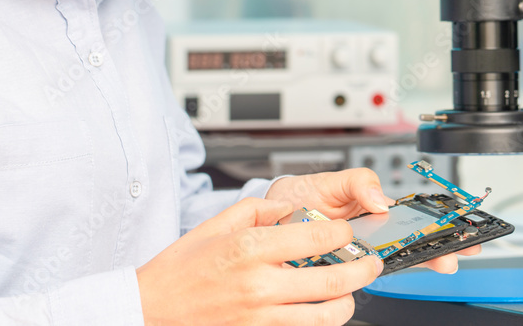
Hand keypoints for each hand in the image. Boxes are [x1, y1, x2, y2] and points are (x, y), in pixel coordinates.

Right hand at [136, 197, 382, 325]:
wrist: (152, 310)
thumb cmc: (179, 270)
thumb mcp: (214, 225)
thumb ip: (257, 209)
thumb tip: (289, 208)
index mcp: (251, 247)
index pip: (319, 238)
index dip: (344, 235)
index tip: (347, 234)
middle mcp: (260, 284)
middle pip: (333, 279)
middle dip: (363, 269)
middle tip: (370, 263)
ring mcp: (261, 316)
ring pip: (326, 315)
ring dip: (348, 303)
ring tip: (351, 292)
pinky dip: (318, 322)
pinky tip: (320, 310)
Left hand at [265, 169, 481, 273]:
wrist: (267, 216)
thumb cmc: (301, 195)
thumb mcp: (332, 179)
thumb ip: (359, 183)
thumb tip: (381, 200)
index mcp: (372, 213)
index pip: (410, 221)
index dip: (435, 227)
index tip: (454, 232)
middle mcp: (367, 239)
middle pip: (408, 247)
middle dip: (434, 251)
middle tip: (452, 256)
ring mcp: (352, 258)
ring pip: (386, 267)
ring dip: (410, 266)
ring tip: (431, 264)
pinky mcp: (334, 274)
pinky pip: (352, 282)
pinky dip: (364, 282)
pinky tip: (376, 276)